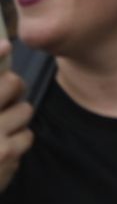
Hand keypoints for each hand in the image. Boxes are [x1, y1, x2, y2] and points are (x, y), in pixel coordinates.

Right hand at [0, 44, 35, 192]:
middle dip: (11, 88)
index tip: (5, 45)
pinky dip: (17, 141)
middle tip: (3, 96)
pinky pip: (27, 136)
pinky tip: (0, 149)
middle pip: (12, 84)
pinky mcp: (7, 157)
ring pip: (24, 111)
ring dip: (14, 117)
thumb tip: (4, 47)